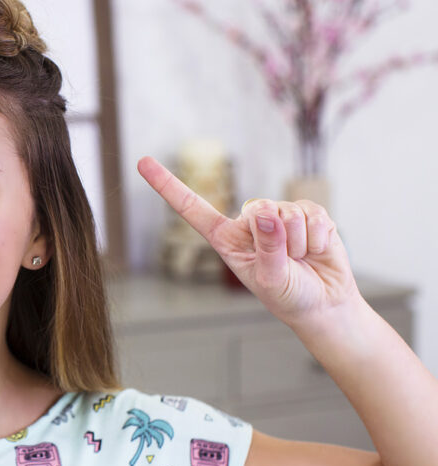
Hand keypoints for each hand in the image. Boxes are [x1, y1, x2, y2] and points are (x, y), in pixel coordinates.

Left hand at [137, 156, 361, 329]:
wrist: (324, 303)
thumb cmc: (289, 295)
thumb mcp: (271, 279)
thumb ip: (268, 247)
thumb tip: (266, 212)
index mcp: (225, 238)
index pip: (192, 208)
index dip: (167, 186)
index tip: (142, 162)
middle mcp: (249, 222)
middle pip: (260, 209)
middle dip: (280, 239)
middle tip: (287, 263)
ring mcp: (278, 215)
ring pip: (290, 213)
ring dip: (301, 244)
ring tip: (301, 260)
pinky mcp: (307, 212)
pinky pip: (314, 215)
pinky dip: (319, 239)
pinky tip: (317, 250)